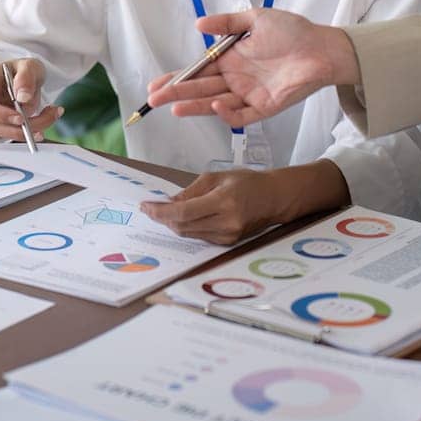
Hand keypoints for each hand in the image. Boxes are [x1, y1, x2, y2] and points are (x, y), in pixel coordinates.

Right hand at [0, 58, 61, 141]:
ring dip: (30, 129)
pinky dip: (34, 129)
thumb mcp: (28, 65)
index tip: (20, 117)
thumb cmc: (21, 70)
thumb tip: (23, 98)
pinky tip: (49, 118)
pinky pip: (15, 132)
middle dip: (17, 128)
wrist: (24, 78)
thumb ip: (25, 77)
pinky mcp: (3, 125)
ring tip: (52, 115)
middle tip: (40, 123)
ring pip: (5, 132)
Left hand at [139, 170, 289, 243]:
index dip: (161, 211)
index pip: (183, 212)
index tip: (146, 206)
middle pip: (183, 226)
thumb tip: (169, 202)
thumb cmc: (248, 183)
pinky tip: (181, 218)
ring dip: (172, 224)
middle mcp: (226, 223)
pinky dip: (187, 227)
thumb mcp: (217, 177)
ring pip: (188, 234)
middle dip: (163, 218)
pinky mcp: (227, 243)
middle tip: (150, 208)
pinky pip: (199, 236)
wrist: (274, 198)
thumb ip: (191, 191)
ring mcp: (228, 236)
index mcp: (223, 202)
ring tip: (163, 212)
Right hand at [143, 8, 359, 127]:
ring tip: (174, 108)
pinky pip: (243, 114)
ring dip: (195, 106)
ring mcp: (249, 94)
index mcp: (231, 59)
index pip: (197, 72)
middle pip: (201, 90)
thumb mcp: (255, 19)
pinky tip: (216, 104)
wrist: (323, 47)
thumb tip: (198, 25)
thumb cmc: (293, 31)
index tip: (155, 84)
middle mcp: (236, 79)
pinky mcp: (266, 107)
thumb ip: (227, 24)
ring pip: (216, 104)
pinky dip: (228, 112)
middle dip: (177, 94)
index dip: (177, 77)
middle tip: (155, 99)